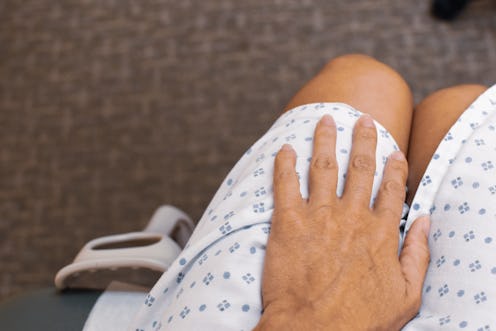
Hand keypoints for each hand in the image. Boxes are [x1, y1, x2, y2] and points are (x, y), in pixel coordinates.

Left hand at [254, 114, 430, 330]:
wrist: (314, 329)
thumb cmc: (360, 318)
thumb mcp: (406, 295)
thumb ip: (418, 255)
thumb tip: (427, 223)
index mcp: (380, 232)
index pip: (390, 189)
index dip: (393, 167)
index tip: (394, 151)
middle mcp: (352, 216)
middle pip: (360, 168)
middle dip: (363, 140)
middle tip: (363, 119)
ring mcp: (319, 216)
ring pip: (323, 167)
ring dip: (325, 140)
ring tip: (325, 120)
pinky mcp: (288, 222)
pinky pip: (285, 184)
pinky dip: (283, 164)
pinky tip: (283, 148)